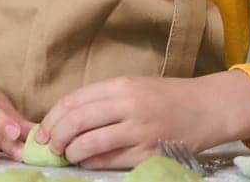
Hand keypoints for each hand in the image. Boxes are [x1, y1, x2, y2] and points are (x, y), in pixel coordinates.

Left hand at [35, 72, 249, 169]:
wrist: (208, 108)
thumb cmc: (166, 97)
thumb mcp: (133, 86)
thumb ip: (102, 100)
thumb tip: (66, 118)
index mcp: (121, 86)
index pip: (74, 101)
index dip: (52, 118)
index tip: (42, 130)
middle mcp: (129, 106)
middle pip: (77, 122)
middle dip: (55, 137)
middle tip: (49, 146)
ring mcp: (141, 132)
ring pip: (91, 144)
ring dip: (72, 153)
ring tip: (67, 156)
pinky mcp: (151, 154)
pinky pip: (112, 161)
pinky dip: (93, 164)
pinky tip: (87, 162)